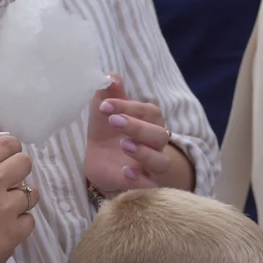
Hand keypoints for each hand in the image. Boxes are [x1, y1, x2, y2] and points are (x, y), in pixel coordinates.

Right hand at [0, 135, 38, 262]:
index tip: (8, 152)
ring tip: (12, 203)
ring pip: (31, 192)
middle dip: (20, 168)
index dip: (10, 146)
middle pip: (24, 163)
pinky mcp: (14, 231)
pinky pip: (30, 220)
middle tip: (11, 177)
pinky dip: (22, 222)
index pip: (6, 144)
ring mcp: (7, 207)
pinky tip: (10, 225)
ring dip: (22, 196)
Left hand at [84, 74, 172, 194]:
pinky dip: (141, 180)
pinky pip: (151, 186)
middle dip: (137, 127)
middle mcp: (155, 143)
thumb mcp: (104, 109)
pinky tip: (125, 172)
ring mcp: (150, 165)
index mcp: (149, 121)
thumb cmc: (108, 130)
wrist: (101, 161)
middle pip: (158, 135)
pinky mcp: (142, 184)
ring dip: (144, 153)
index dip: (128, 107)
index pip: (147, 111)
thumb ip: (109, 91)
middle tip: (114, 121)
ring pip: (161, 161)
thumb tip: (109, 75)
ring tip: (123, 145)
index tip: (104, 105)